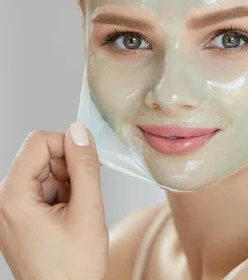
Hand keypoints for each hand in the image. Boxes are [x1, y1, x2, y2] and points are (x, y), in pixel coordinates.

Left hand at [0, 122, 107, 279]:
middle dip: (68, 168)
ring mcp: (9, 211)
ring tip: (78, 212)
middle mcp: (3, 202)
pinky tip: (71, 217)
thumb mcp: (88, 211)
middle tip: (85, 195)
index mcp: (13, 198)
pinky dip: (61, 196)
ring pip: (42, 172)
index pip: (38, 143)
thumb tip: (79, 132)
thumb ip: (84, 167)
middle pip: (39, 157)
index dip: (68, 147)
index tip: (88, 166)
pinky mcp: (17, 218)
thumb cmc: (73, 267)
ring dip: (67, 183)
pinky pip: (40, 190)